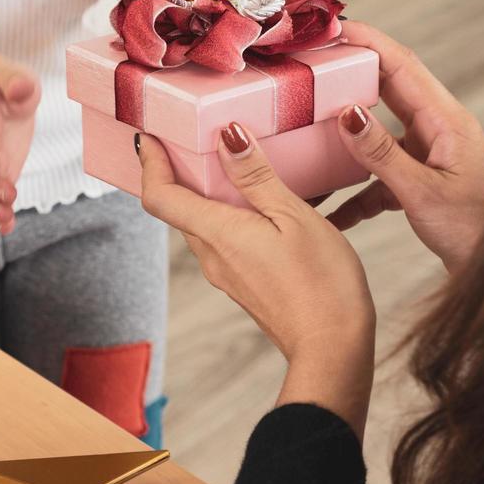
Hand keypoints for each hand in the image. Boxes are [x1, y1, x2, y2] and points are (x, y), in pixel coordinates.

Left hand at [138, 126, 375, 434]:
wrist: (333, 349)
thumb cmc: (321, 284)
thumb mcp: (294, 216)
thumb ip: (257, 176)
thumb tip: (227, 137)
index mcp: (217, 234)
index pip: (160, 196)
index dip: (150, 162)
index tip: (150, 134)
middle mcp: (212, 255)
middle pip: (178, 207)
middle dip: (178, 170)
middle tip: (190, 135)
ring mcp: (226, 272)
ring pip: (203, 222)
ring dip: (207, 190)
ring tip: (232, 159)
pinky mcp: (244, 281)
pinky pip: (225, 238)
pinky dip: (231, 211)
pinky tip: (262, 199)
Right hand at [329, 22, 483, 272]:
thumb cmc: (478, 230)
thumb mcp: (423, 192)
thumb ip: (382, 153)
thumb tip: (346, 113)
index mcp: (445, 119)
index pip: (401, 63)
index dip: (366, 40)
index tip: (330, 28)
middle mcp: (436, 129)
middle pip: (386, 87)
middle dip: (348, 73)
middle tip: (309, 64)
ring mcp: (427, 154)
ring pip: (377, 130)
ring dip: (344, 131)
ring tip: (306, 122)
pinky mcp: (419, 181)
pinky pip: (377, 175)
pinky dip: (353, 190)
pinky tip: (330, 210)